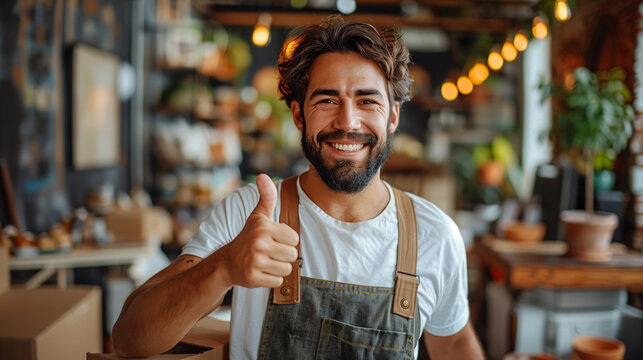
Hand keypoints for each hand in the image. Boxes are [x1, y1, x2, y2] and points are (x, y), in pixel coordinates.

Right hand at [219, 174, 298, 288]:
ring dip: (279, 268)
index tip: (273, 240)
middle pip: (292, 255)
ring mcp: (255, 261)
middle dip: (284, 256)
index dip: (286, 241)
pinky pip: (277, 281)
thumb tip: (263, 175)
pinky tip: (261, 272)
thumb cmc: (248, 237)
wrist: (227, 262)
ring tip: (266, 262)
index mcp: (263, 227)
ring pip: (287, 269)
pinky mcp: (253, 277)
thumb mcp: (258, 216)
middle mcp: (259, 243)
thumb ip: (266, 197)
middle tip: (270, 253)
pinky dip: (272, 279)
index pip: (294, 238)